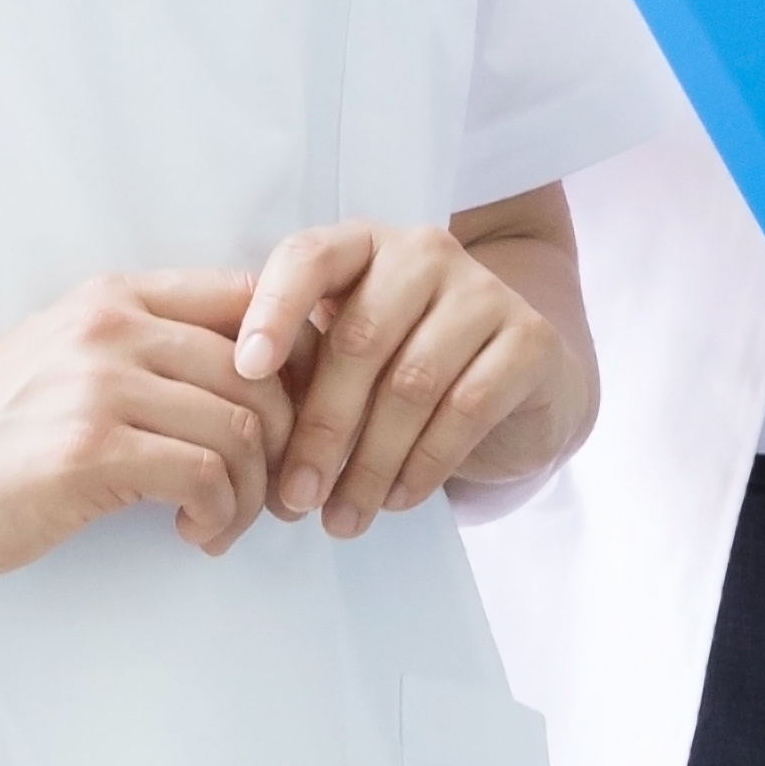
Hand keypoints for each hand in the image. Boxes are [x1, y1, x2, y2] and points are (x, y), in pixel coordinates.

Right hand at [0, 275, 302, 579]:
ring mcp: (97, 384)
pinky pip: (206, 474)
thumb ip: (146, 349)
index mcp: (113, 297)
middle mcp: (110, 326)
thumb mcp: (67, 359)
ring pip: (242, 425)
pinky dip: (221, 513)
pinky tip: (195, 532)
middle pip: (263, 369)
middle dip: (284, 442)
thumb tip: (254, 372)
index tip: (288, 420)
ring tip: (224, 521)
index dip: (294, 361)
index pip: (251, 296)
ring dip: (255, 490)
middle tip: (269, 490)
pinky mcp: (88, 450)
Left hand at [213, 220, 573, 531]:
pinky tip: (396, 501)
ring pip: (411, 382)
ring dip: (368, 464)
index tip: (244, 372)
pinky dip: (423, 465)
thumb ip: (300, 372)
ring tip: (340, 519)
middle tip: (293, 498)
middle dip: (321, 428)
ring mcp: (484, 291)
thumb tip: (233, 435)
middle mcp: (424, 253)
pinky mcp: (531, 339)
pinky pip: (466, 408)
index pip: (309, 257)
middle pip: (359, 339)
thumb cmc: (405, 368)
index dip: (273, 310)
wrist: (519, 381)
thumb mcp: (348, 358)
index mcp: (363, 246)